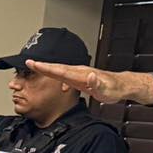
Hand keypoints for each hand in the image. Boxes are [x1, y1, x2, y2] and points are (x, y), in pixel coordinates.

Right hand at [22, 62, 152, 105]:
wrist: (123, 85)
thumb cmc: (114, 89)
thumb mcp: (106, 90)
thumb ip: (96, 84)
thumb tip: (89, 77)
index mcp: (81, 75)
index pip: (59, 70)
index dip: (45, 68)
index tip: (33, 63)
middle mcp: (79, 72)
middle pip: (57, 68)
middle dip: (42, 65)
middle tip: (29, 62)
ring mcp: (80, 74)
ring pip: (60, 71)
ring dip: (48, 69)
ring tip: (36, 67)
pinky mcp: (81, 78)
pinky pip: (66, 76)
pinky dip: (57, 76)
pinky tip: (56, 82)